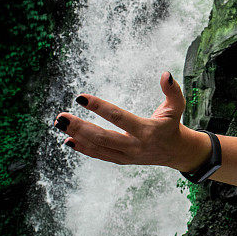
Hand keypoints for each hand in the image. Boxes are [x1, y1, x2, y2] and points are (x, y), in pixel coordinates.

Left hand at [54, 72, 187, 165]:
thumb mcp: (177, 107)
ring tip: (59, 124)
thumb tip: (165, 74)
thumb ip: (173, 90)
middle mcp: (135, 146)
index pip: (119, 117)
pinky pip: (100, 155)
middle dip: (80, 127)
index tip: (81, 97)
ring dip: (77, 136)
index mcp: (147, 130)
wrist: (175, 152)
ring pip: (98, 148)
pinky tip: (68, 140)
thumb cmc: (172, 125)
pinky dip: (83, 148)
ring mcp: (127, 156)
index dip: (99, 107)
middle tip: (61, 117)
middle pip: (103, 137)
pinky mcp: (122, 161)